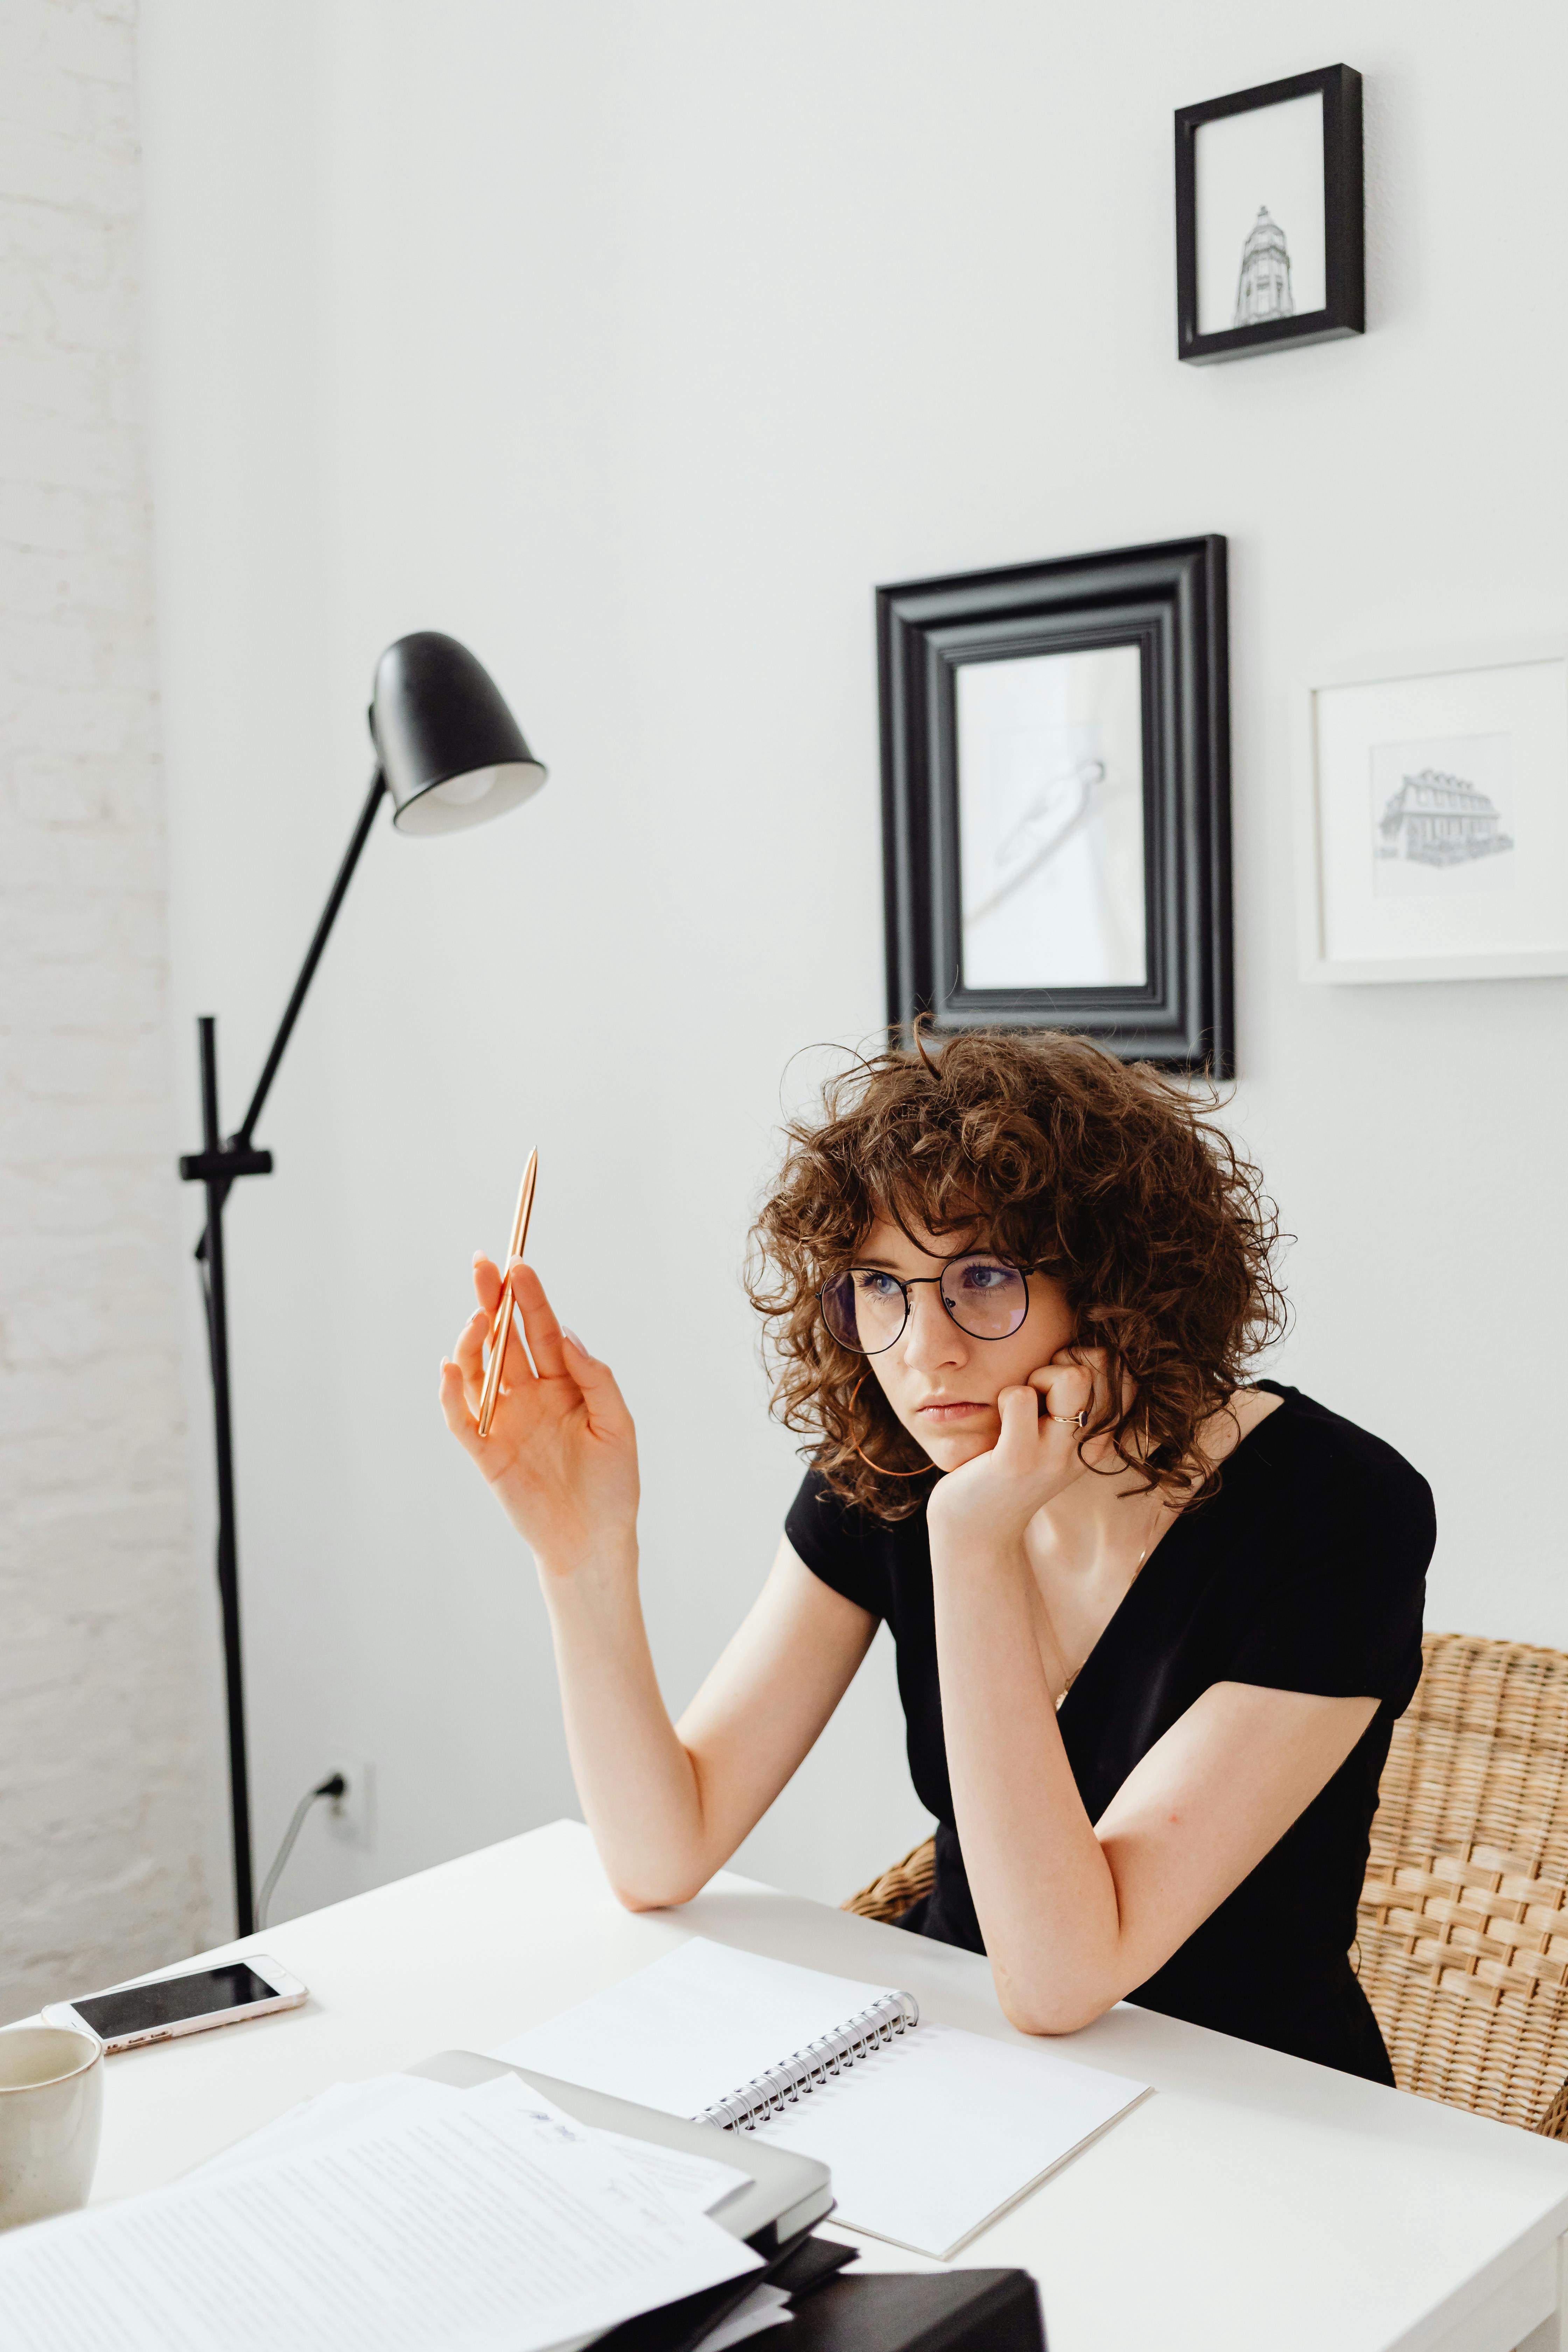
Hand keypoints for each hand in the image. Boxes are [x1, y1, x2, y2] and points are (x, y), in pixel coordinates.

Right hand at [439, 1257, 638, 1578]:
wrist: (595, 1541)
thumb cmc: (613, 1486)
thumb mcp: (618, 1424)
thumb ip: (594, 1377)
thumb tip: (564, 1334)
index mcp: (562, 1384)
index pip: (540, 1330)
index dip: (529, 1298)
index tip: (518, 1263)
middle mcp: (529, 1396)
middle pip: (503, 1340)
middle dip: (492, 1301)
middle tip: (483, 1266)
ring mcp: (505, 1422)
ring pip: (477, 1371)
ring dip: (473, 1340)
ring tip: (478, 1316)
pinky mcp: (487, 1453)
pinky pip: (461, 1418)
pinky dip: (450, 1392)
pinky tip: (451, 1366)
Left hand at [926, 1349, 1112, 1552]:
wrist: (976, 1530)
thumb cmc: (1007, 1471)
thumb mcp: (1050, 1440)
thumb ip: (1070, 1406)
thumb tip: (1076, 1352)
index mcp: (1097, 1442)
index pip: (1125, 1380)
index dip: (1088, 1364)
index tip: (1058, 1385)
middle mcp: (1084, 1450)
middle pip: (1097, 1371)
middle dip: (1059, 1365)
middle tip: (1034, 1393)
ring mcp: (1053, 1457)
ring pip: (1071, 1379)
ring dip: (1035, 1379)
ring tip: (1017, 1407)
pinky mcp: (1016, 1460)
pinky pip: (1021, 1397)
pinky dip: (1005, 1396)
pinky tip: (998, 1421)